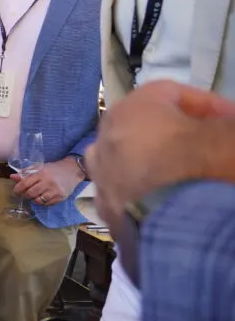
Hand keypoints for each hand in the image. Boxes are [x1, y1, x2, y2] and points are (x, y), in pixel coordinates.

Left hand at [10, 158, 84, 206]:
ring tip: (34, 196)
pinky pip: (47, 204)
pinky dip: (42, 202)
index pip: (25, 183)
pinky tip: (42, 197)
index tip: (16, 192)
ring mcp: (55, 190)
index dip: (17, 189)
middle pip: (30, 193)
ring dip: (33, 200)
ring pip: (38, 201)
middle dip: (24, 196)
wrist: (72, 170)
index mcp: (41, 173)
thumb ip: (25, 172)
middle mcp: (48, 182)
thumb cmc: (53, 169)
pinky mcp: (61, 197)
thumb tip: (12, 177)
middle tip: (24, 195)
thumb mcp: (39, 167)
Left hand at [87, 80, 234, 231]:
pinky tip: (173, 200)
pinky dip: (150, 191)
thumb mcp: (226, 137)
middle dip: (183, 132)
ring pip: (133, 158)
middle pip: (148, 125)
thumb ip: (228, 124)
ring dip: (161, 161)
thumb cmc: (197, 167)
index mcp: (131, 108)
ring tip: (192, 173)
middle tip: (213, 145)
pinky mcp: (104, 208)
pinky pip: (130, 190)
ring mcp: (100, 174)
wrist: (170, 228)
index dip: (209, 103)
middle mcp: (106, 137)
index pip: (172, 92)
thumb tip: (226, 127)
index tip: (232, 118)